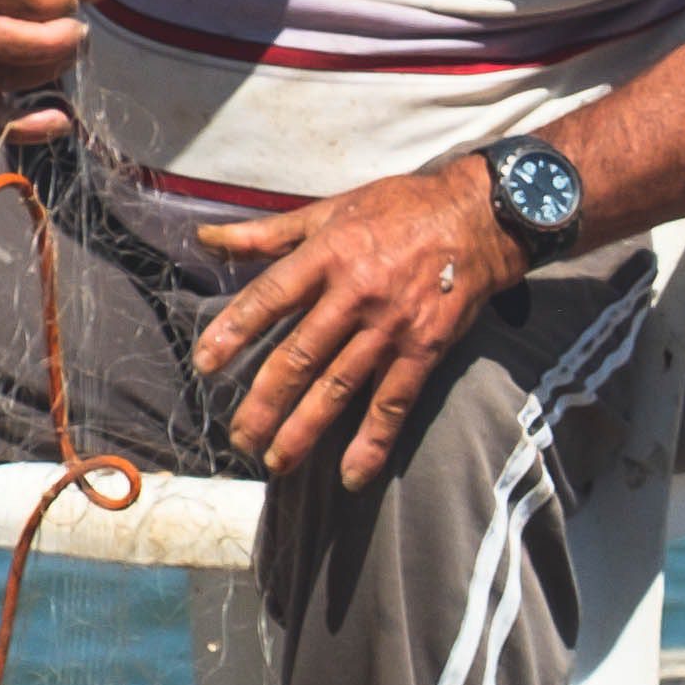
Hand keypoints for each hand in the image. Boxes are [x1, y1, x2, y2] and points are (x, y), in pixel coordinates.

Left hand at [191, 161, 515, 489]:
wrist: (478, 218)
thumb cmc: (399, 209)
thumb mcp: (330, 210)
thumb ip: (267, 233)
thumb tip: (206, 237)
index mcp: (327, 255)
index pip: (269, 298)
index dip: (234, 331)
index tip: (206, 364)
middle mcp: (355, 295)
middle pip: (300, 355)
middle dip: (265, 401)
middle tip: (240, 436)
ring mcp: (390, 328)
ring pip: (339, 386)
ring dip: (305, 429)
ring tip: (276, 460)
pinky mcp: (423, 351)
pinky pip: (393, 403)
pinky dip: (373, 441)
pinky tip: (352, 474)